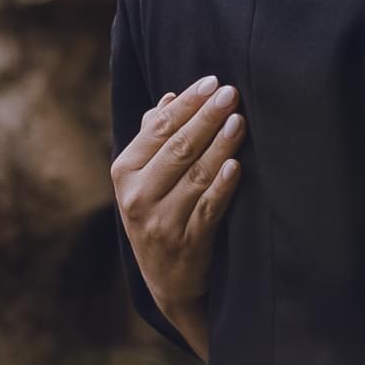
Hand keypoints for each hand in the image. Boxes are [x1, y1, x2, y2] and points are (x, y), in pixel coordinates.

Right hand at [111, 76, 244, 347]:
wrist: (167, 282)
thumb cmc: (158, 215)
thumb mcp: (143, 180)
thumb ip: (152, 138)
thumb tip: (168, 97)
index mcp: (125, 173)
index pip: (156, 128)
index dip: (186, 103)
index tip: (212, 81)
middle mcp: (137, 197)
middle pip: (177, 148)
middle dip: (206, 117)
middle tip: (231, 93)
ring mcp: (160, 222)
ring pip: (194, 175)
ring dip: (219, 146)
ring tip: (239, 121)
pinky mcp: (186, 244)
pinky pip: (208, 209)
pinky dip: (222, 186)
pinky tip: (236, 165)